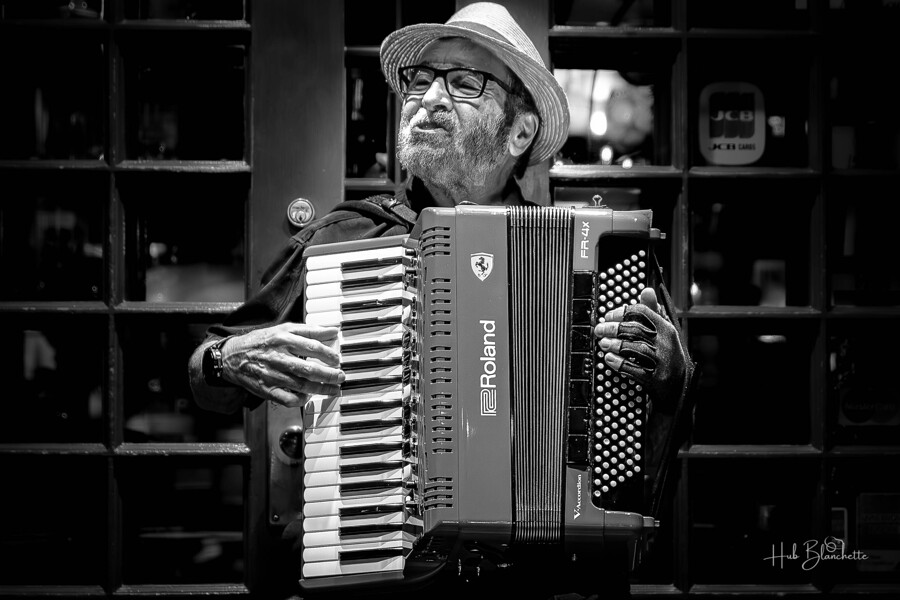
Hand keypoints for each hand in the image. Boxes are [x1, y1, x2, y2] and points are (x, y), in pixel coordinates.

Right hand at [219, 322, 344, 406]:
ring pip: (301, 386)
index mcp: (283, 339)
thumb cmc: (263, 342)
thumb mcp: (284, 329)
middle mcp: (278, 357)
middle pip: (308, 369)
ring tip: (333, 389)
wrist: (232, 357)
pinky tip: (309, 397)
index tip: (337, 359)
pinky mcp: (266, 390)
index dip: (328, 354)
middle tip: (340, 376)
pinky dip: (301, 401)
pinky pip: (287, 399)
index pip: (312, 347)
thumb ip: (310, 330)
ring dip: (321, 389)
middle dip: (329, 375)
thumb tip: (334, 331)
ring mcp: (272, 375)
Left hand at [593, 287, 685, 410]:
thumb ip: (653, 311)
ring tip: (603, 344)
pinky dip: (619, 363)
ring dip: (614, 345)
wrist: (679, 386)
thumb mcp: (663, 332)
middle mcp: (666, 343)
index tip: (608, 315)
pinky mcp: (656, 379)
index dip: (622, 312)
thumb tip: (647, 290)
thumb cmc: (666, 354)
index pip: (643, 312)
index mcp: (666, 328)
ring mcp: (663, 362)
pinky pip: (634, 369)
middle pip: (635, 329)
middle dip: (612, 328)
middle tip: (599, 330)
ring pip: (634, 348)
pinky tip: (609, 359)